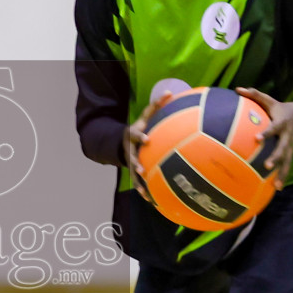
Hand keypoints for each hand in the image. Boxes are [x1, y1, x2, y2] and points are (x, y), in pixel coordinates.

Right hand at [123, 89, 173, 203]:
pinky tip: (151, 201)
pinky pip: (138, 182)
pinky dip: (144, 191)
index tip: (147, 139)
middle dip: (136, 164)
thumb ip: (156, 105)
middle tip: (143, 170)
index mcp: (133, 135)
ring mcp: (130, 161)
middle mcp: (130, 149)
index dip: (140, 137)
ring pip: (133, 174)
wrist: (122, 141)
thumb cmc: (140, 126)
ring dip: (138, 183)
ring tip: (145, 193)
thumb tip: (170, 91)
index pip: (136, 135)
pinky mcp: (133, 171)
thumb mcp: (145, 115)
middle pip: (131, 158)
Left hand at [235, 88, 292, 186]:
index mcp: (281, 123)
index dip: (266, 133)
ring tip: (277, 186)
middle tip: (267, 166)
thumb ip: (254, 95)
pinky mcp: (290, 153)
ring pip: (287, 161)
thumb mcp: (269, 100)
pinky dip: (283, 177)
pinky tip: (277, 188)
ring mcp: (290, 146)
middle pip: (282, 148)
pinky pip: (287, 166)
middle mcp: (287, 137)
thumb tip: (237, 89)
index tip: (256, 138)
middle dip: (276, 158)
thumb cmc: (279, 108)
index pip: (273, 128)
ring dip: (283, 173)